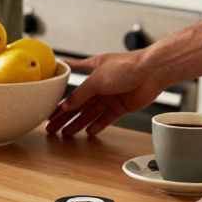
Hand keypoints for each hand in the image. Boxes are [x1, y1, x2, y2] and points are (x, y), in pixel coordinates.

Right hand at [46, 51, 168, 136]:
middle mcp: (100, 84)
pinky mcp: (121, 107)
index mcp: (92, 70)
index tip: (49, 100)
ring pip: (89, 113)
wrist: (152, 72)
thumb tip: (66, 107)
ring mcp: (110, 96)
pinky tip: (88, 132)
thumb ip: (79, 95)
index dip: (61, 90)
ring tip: (65, 134)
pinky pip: (105, 118)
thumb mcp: (95, 80)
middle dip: (64, 115)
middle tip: (51, 127)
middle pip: (78, 103)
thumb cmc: (125, 67)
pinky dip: (97, 125)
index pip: (71, 80)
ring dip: (77, 123)